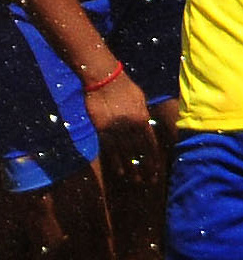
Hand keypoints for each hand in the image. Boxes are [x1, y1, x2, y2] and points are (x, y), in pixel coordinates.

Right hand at [84, 68, 156, 194]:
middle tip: (150, 180)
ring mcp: (116, 129)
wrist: (104, 79)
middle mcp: (131, 127)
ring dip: (132, 168)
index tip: (157, 170)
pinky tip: (120, 172)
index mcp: (143, 119)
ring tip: (136, 180)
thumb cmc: (124, 87)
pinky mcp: (102, 130)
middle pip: (140, 151)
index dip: (154, 158)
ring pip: (126, 153)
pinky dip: (116, 162)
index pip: (151, 143)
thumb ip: (143, 115)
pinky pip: (110, 149)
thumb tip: (148, 127)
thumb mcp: (139, 100)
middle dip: (146, 167)